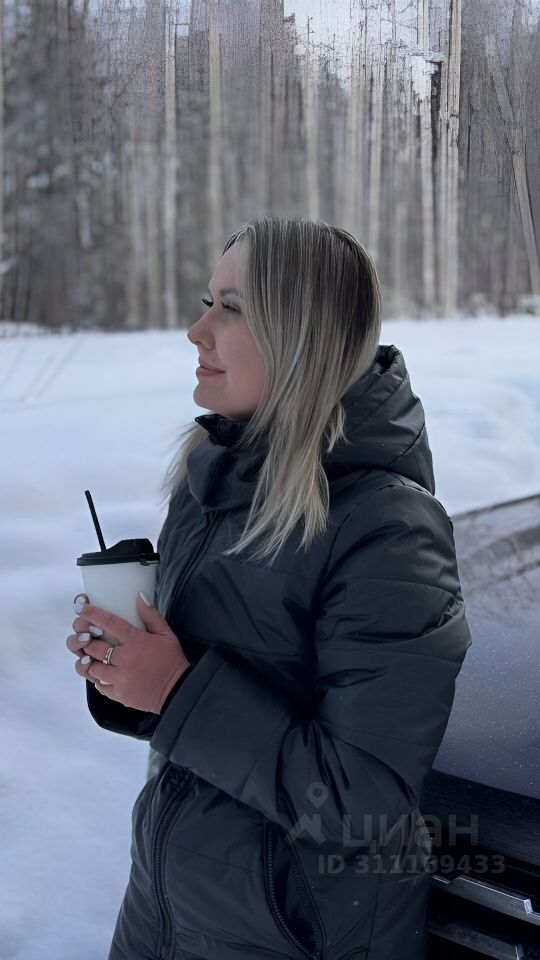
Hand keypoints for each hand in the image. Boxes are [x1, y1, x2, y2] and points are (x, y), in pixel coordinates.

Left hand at [66, 592, 191, 713]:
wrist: (178, 691)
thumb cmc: (172, 661)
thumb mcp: (167, 634)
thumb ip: (151, 616)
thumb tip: (139, 598)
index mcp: (136, 641)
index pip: (109, 623)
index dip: (92, 614)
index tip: (80, 607)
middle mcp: (124, 659)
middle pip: (94, 646)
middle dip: (86, 640)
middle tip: (87, 636)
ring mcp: (119, 678)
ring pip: (92, 667)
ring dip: (91, 661)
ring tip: (94, 657)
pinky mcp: (118, 694)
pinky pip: (99, 685)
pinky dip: (98, 678)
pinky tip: (104, 674)